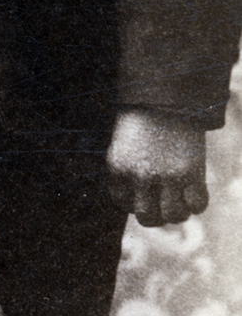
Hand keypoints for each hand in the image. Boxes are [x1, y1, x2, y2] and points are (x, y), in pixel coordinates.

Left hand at [106, 109, 208, 226]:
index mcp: (117, 168)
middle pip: (148, 217)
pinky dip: (197, 203)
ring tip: (180, 198)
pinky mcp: (191, 172)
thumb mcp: (123, 145)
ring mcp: (166, 176)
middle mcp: (140, 176)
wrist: (166, 98)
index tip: (143, 194)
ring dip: (179, 212)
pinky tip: (194, 192)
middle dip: (157, 216)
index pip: (122, 204)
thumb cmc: (143, 121)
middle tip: (163, 203)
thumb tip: (142, 204)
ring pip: (174, 216)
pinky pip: (198, 204)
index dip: (134, 202)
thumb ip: (128, 173)